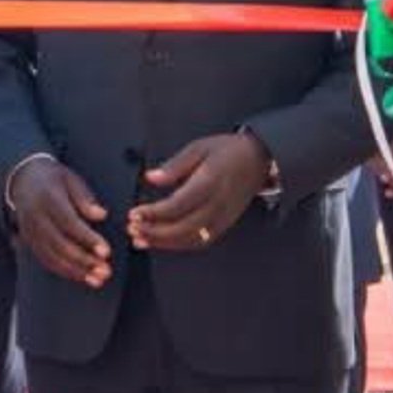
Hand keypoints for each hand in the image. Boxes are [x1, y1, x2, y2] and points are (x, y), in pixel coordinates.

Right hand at [4, 156, 113, 288]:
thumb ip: (85, 198)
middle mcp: (37, 218)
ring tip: (97, 280)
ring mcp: (31, 232)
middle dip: (84, 261)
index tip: (106, 252)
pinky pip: (46, 260)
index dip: (88, 239)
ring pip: (52, 257)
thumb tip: (101, 215)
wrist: (22, 179)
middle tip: (106, 271)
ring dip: (76, 271)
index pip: (69, 223)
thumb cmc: (53, 179)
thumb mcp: (70, 179)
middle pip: (60, 245)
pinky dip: (64, 271)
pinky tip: (81, 276)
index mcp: (49, 199)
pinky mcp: (29, 242)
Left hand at [129, 131, 269, 251]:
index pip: (177, 205)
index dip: (154, 213)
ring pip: (190, 239)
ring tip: (140, 238)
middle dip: (154, 232)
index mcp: (210, 182)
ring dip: (163, 243)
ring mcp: (222, 217)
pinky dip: (178, 245)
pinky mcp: (224, 225)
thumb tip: (150, 177)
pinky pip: (200, 241)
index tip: (134, 213)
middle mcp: (217, 204)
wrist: (259, 159)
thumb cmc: (228, 151)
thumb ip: (174, 165)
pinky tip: (161, 241)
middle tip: (133, 229)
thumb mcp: (199, 147)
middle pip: (182, 228)